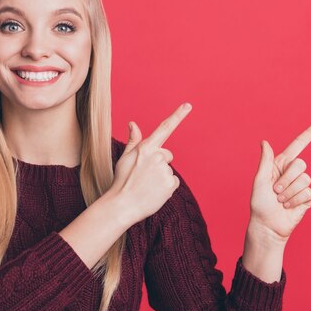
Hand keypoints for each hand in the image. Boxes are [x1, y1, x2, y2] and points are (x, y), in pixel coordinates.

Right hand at [107, 103, 192, 224]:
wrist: (122, 205)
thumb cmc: (122, 180)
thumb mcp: (125, 158)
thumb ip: (134, 140)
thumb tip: (133, 123)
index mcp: (145, 148)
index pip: (164, 128)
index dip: (177, 116)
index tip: (188, 105)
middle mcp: (157, 157)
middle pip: (167, 155)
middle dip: (159, 162)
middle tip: (144, 174)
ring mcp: (164, 170)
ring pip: (168, 170)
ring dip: (160, 177)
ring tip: (147, 185)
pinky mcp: (171, 184)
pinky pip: (173, 182)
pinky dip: (166, 187)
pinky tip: (154, 192)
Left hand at [248, 120, 310, 243]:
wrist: (267, 225)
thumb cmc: (260, 203)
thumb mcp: (260, 180)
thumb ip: (265, 161)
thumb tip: (264, 142)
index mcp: (280, 164)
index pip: (298, 145)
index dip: (310, 134)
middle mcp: (292, 173)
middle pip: (301, 164)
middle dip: (286, 179)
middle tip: (275, 191)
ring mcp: (301, 185)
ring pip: (305, 179)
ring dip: (289, 192)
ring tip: (281, 200)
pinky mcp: (307, 197)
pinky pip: (307, 192)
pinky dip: (295, 200)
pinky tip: (288, 206)